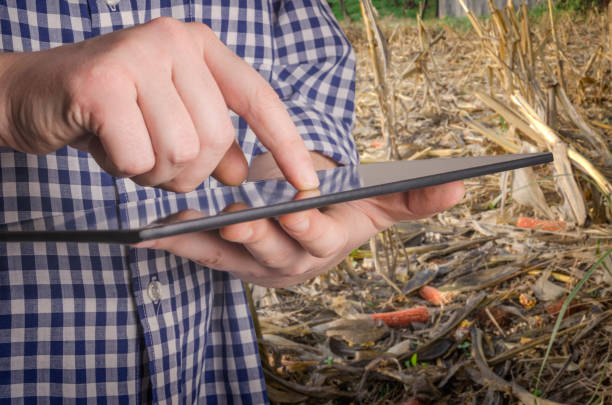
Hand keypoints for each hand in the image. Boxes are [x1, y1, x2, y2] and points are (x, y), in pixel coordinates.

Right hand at [0, 17, 317, 191]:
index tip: (306, 183)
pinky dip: (124, 168)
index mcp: (199, 46)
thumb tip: (242, 172)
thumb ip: (211, 143)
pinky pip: (139, 156)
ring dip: (154, 171)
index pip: (258, 98)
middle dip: (189, 170)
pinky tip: (105, 147)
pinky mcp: (101, 81)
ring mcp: (137, 55)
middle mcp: (173, 40)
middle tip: (157, 163)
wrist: (31, 94)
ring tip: (128, 149)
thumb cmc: (108, 111)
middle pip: (215, 139)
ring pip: (180, 152)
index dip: (286, 144)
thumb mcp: (169, 121)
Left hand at [136, 178, 464, 287]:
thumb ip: (414, 199)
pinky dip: (178, 245)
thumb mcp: (376, 201)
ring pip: (233, 257)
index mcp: (326, 245)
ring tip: (186, 225)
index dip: (310, 227)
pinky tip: (156, 235)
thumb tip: (461, 187)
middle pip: (273, 252)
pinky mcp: (227, 259)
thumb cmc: (341, 208)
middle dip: (259, 237)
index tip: (299, 210)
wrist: (305, 220)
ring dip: (210, 243)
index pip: (319, 240)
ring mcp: (255, 263)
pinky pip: (200, 254)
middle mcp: (290, 261)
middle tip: (239, 220)